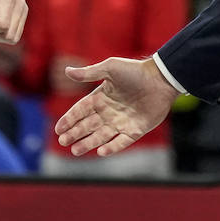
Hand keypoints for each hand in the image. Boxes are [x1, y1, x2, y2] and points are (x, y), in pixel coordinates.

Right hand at [55, 56, 175, 157]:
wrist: (161, 79)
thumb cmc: (135, 71)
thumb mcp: (110, 68)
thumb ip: (89, 73)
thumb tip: (66, 71)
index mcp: (101, 97)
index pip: (81, 111)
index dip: (69, 119)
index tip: (58, 128)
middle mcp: (109, 112)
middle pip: (88, 126)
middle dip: (75, 134)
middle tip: (63, 141)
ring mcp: (122, 122)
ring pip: (101, 136)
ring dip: (88, 143)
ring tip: (75, 150)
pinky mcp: (135, 131)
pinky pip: (121, 142)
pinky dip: (111, 147)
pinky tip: (101, 152)